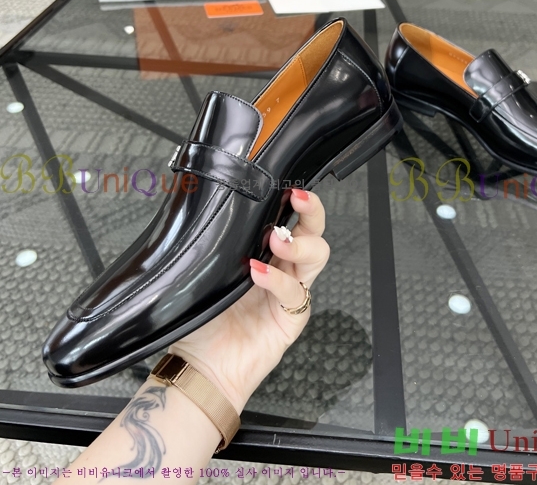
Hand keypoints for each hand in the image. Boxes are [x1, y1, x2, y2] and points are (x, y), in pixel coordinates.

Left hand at [169, 189, 329, 412]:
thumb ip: (218, 247)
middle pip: (314, 234)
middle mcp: (283, 270)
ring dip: (299, 244)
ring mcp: (290, 294)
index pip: (291, 222)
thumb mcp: (206, 274)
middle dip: (312, 212)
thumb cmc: (203, 321)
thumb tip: (213, 210)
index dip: (297, 204)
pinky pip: (294, 293)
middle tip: (297, 199)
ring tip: (277, 240)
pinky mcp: (291, 319)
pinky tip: (258, 273)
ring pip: (317, 257)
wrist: (201, 368)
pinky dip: (277, 280)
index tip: (289, 186)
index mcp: (266, 255)